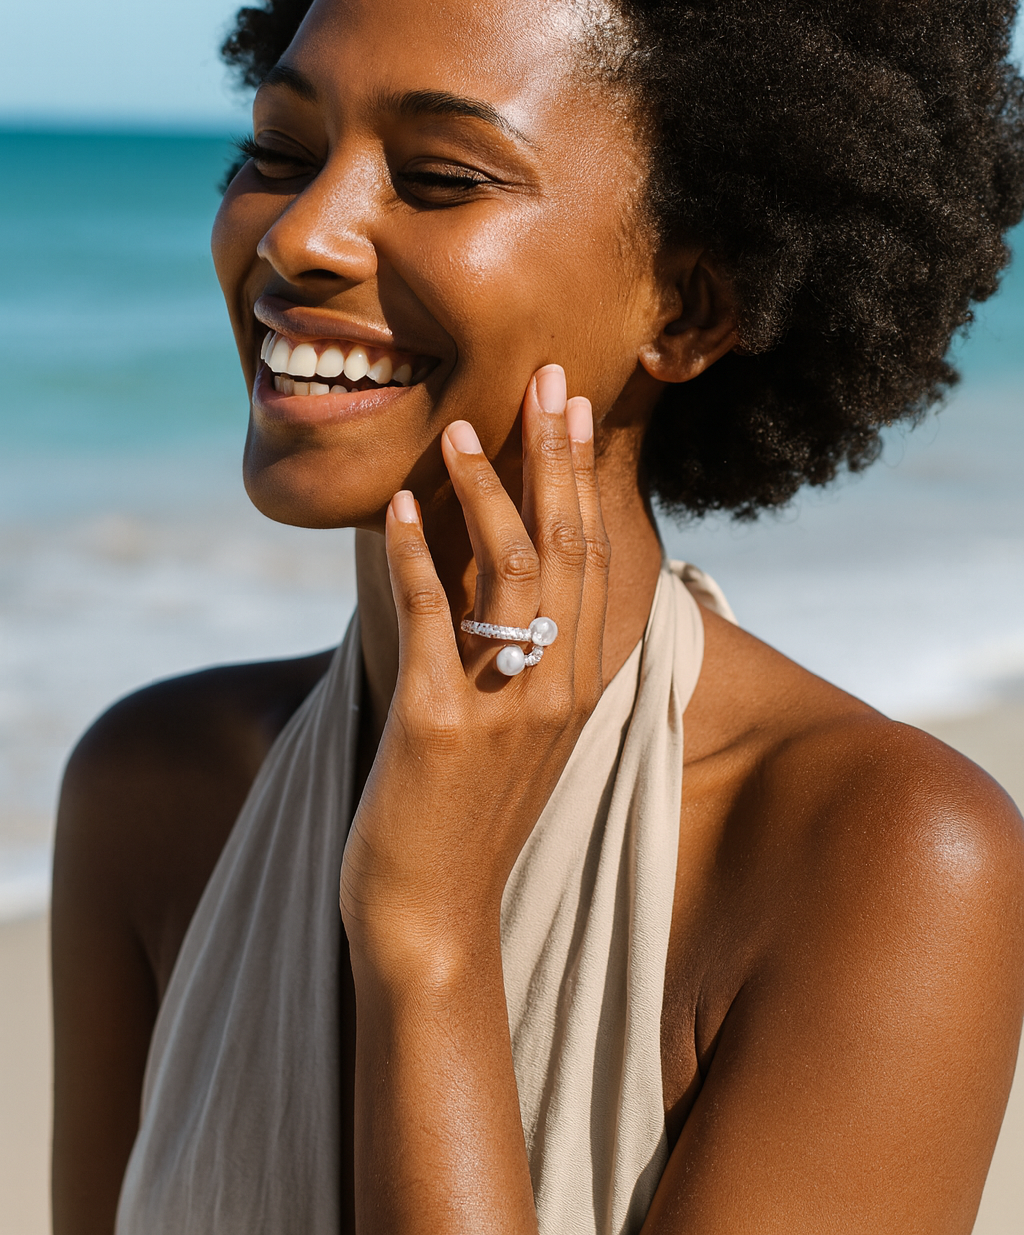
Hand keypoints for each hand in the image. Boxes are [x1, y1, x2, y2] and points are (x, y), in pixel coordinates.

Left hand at [340, 364, 608, 981]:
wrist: (433, 920)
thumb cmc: (464, 819)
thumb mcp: (510, 731)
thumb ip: (516, 655)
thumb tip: (497, 576)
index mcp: (575, 686)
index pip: (594, 558)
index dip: (584, 477)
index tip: (574, 408)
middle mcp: (555, 690)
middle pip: (567, 548)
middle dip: (555, 456)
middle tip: (548, 379)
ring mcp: (503, 709)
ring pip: (511, 573)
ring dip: (487, 491)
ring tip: (461, 427)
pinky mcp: (441, 727)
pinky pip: (434, 621)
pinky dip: (419, 558)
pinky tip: (405, 508)